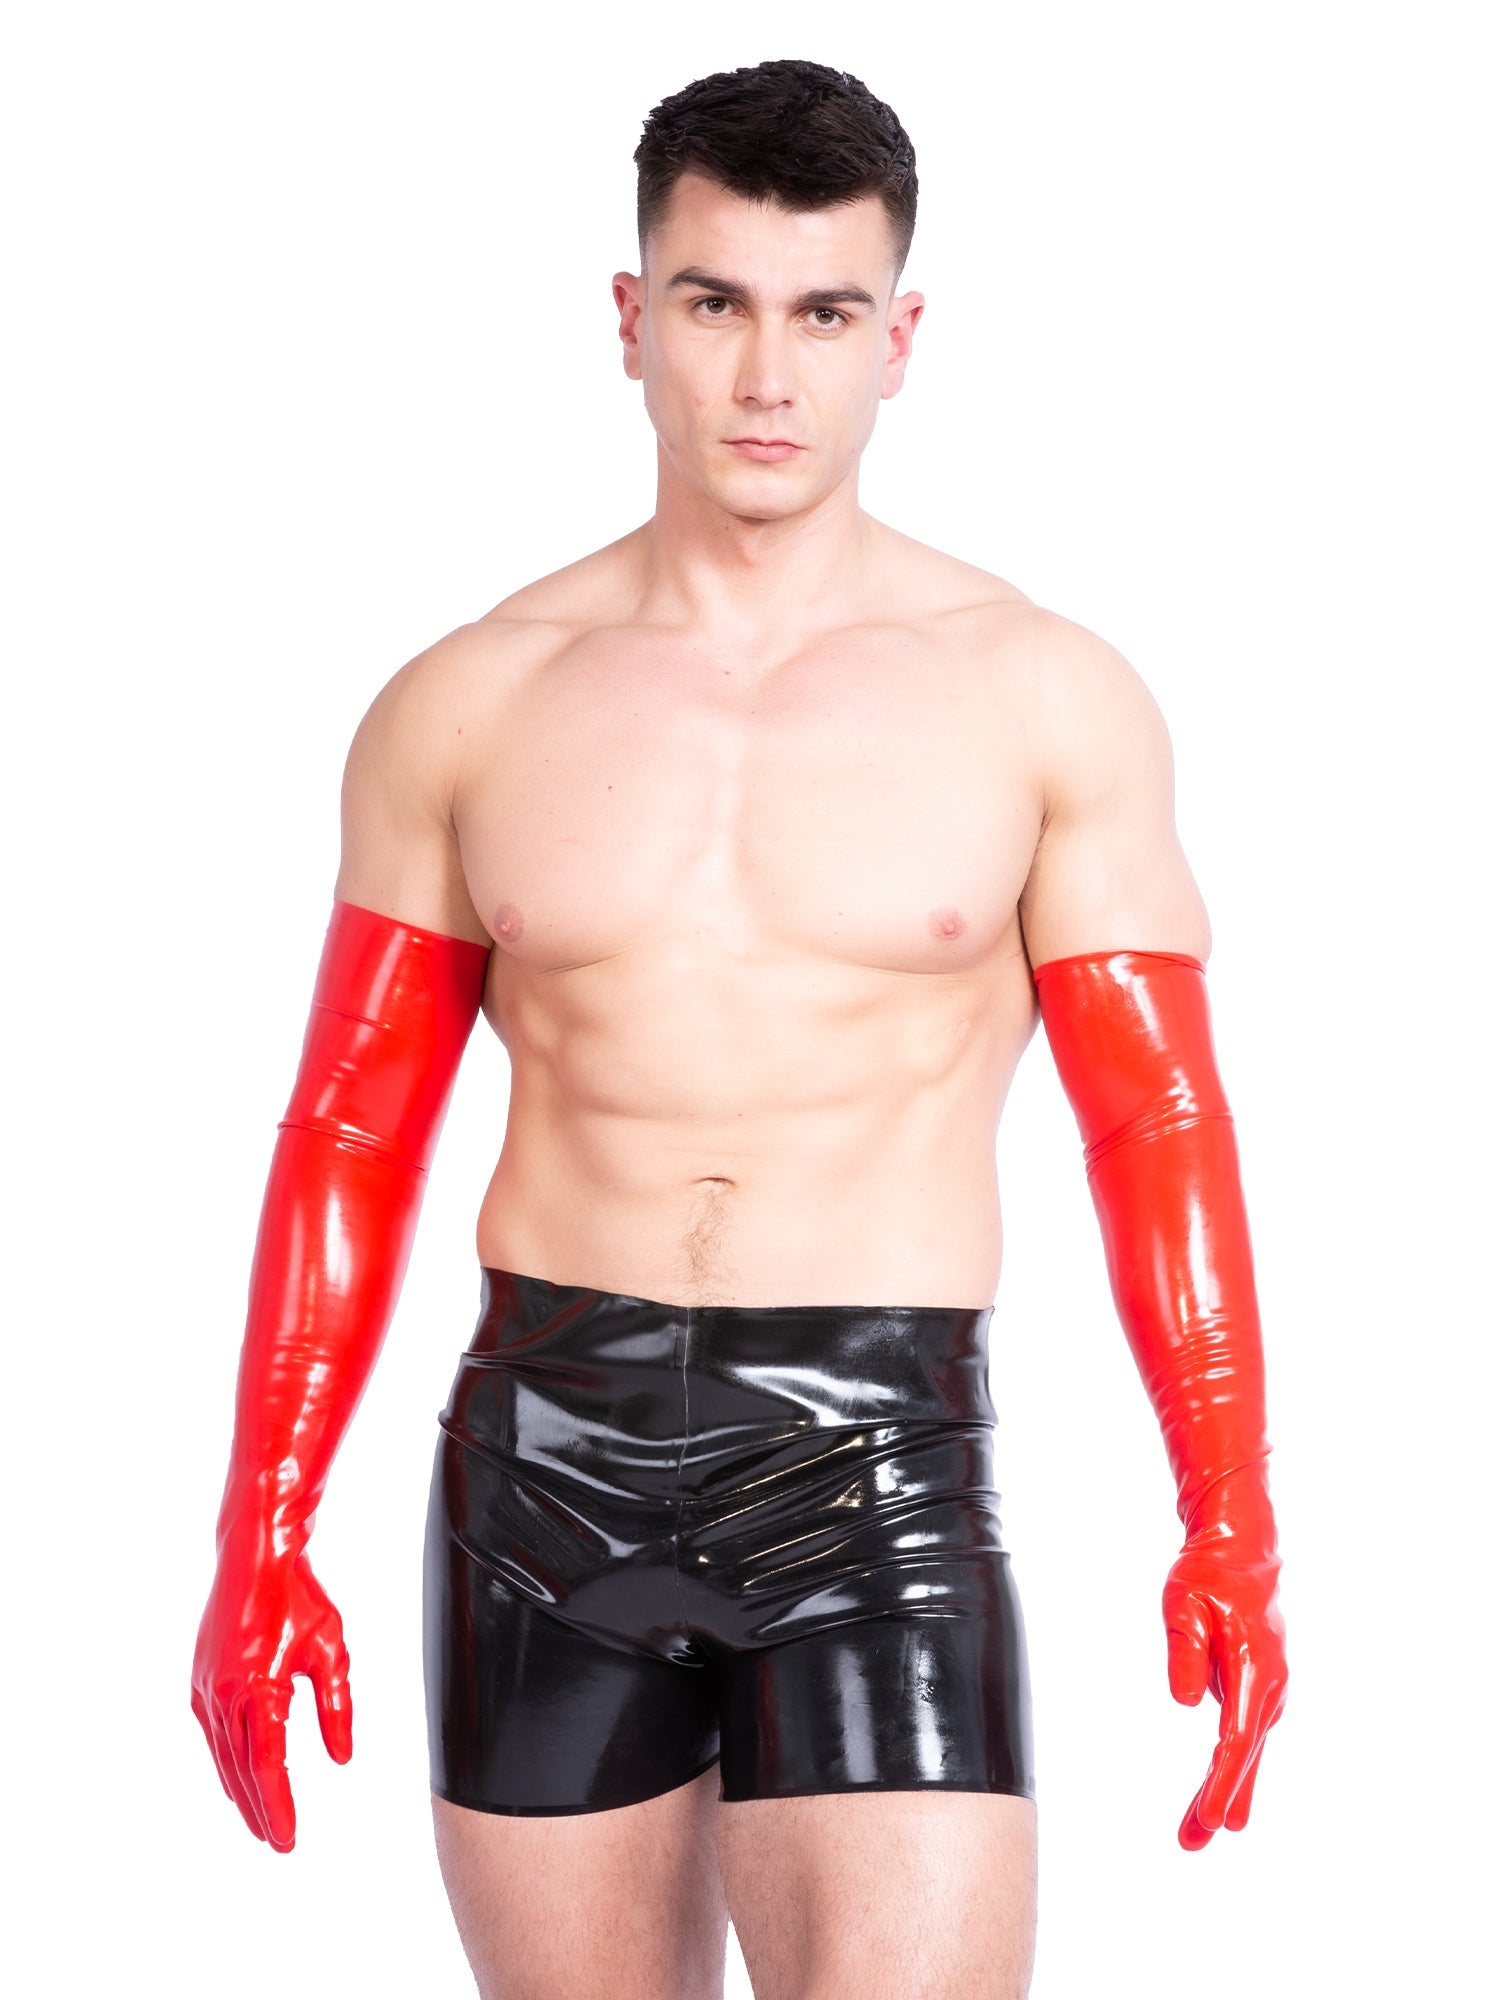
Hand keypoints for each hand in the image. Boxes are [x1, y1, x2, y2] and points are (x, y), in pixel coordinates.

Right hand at [191, 1533, 352, 1851]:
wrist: (254, 1557)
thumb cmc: (298, 1598)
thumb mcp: (330, 1649)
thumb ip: (337, 1706)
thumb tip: (342, 1757)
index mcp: (260, 1688)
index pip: (269, 1765)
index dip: (279, 1806)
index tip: (288, 1839)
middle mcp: (225, 1694)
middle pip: (242, 1770)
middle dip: (260, 1810)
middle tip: (277, 1843)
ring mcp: (206, 1688)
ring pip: (222, 1756)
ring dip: (241, 1792)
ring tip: (259, 1822)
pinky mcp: (200, 1680)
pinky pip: (213, 1734)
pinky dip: (226, 1762)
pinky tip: (237, 1779)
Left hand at [1163, 1540, 1287, 1849]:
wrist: (1241, 1549)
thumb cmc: (1209, 1574)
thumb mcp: (1184, 1605)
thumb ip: (1185, 1654)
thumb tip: (1186, 1703)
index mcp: (1252, 1669)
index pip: (1236, 1740)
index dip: (1223, 1783)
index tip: (1209, 1818)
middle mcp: (1269, 1686)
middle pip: (1243, 1755)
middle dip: (1219, 1800)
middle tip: (1191, 1843)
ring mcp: (1268, 1688)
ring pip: (1246, 1749)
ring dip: (1226, 1788)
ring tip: (1197, 1833)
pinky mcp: (1259, 1686)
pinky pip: (1245, 1734)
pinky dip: (1232, 1765)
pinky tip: (1223, 1792)